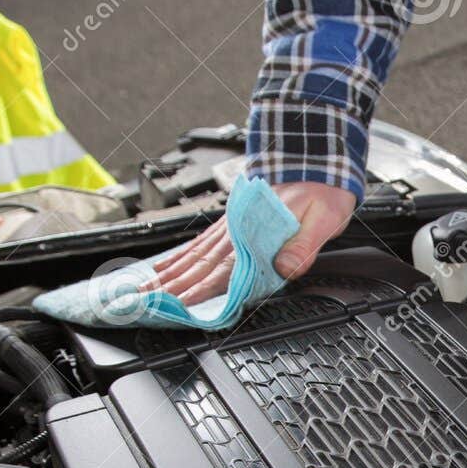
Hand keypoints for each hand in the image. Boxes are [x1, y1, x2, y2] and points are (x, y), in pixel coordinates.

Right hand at [144, 181, 356, 305]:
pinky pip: (198, 244)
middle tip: (143, 303)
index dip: (201, 289)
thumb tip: (284, 268)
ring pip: (193, 256)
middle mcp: (237, 231)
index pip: (224, 269)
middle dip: (171, 287)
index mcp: (257, 234)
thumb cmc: (321, 190)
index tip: (179, 306)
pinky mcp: (229, 223)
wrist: (315, 161)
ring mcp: (230, 227)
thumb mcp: (323, 218)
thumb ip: (303, 246)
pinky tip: (162, 267)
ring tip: (144, 289)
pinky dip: (178, 257)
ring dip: (168, 274)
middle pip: (199, 265)